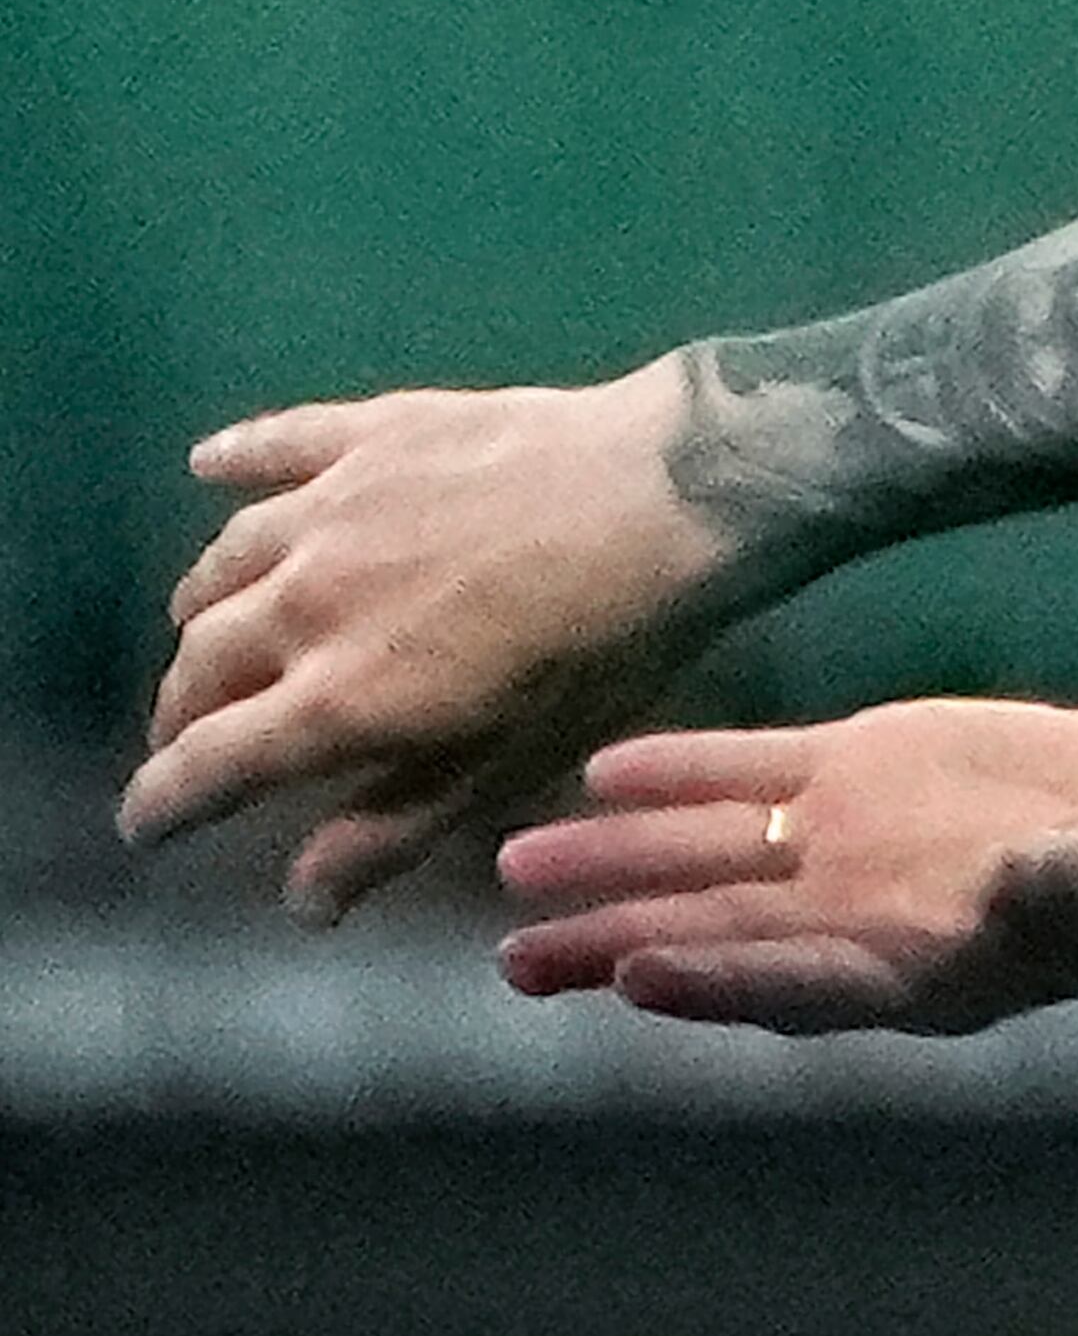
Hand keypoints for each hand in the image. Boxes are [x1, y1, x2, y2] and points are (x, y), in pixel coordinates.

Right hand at [122, 360, 750, 919]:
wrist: (675, 495)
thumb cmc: (607, 647)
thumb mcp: (509, 763)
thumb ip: (393, 829)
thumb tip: (302, 903)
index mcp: (336, 696)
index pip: (206, 762)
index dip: (163, 802)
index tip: (145, 825)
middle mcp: (305, 601)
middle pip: (202, 664)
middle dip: (183, 713)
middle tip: (192, 734)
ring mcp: (331, 508)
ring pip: (224, 563)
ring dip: (202, 608)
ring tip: (205, 629)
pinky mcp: (373, 432)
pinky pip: (277, 445)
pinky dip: (234, 456)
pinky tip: (207, 464)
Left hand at [495, 700, 1077, 1034]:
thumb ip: (1073, 887)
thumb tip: (1020, 877)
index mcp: (924, 971)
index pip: (798, 983)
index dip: (716, 982)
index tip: (634, 977)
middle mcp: (865, 919)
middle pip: (718, 935)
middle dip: (612, 944)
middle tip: (515, 959)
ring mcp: (859, 844)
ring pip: (711, 856)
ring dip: (616, 864)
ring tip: (517, 868)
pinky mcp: (875, 770)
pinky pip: (757, 772)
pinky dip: (684, 772)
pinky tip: (603, 771)